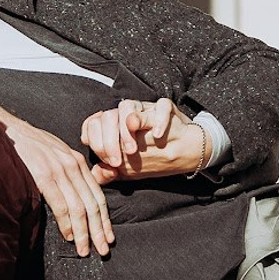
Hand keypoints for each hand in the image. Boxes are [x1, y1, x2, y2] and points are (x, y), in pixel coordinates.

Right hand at [0, 106, 113, 257]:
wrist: (10, 130)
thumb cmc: (31, 145)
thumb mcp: (57, 154)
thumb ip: (68, 171)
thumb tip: (77, 195)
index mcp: (78, 161)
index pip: (97, 195)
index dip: (104, 219)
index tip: (108, 236)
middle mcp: (73, 165)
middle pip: (92, 204)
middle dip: (99, 230)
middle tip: (103, 250)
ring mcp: (59, 170)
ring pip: (79, 207)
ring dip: (83, 232)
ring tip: (85, 250)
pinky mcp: (44, 175)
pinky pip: (61, 204)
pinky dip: (66, 223)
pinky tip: (69, 236)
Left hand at [80, 98, 208, 183]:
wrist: (185, 150)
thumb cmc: (152, 158)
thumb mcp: (129, 170)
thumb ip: (109, 173)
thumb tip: (95, 173)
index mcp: (114, 128)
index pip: (93, 125)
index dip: (96, 142)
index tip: (108, 161)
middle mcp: (126, 116)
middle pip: (107, 117)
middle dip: (108, 141)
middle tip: (119, 161)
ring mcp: (145, 110)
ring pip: (126, 107)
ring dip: (126, 131)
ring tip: (133, 150)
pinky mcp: (165, 109)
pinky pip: (160, 106)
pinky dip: (158, 120)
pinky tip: (157, 135)